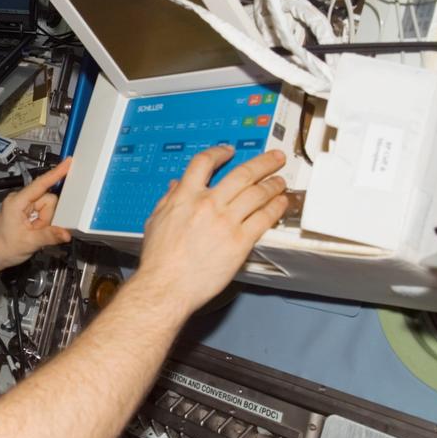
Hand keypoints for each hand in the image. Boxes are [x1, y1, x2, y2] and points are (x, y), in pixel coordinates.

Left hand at [0, 158, 73, 273]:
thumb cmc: (1, 248)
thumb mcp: (28, 243)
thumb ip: (49, 236)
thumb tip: (66, 233)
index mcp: (17, 202)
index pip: (41, 184)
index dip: (56, 173)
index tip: (68, 163)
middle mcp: (20, 200)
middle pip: (48, 200)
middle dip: (48, 217)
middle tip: (37, 230)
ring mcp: (23, 206)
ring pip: (48, 209)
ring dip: (45, 222)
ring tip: (33, 233)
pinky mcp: (26, 213)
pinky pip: (43, 214)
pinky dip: (42, 224)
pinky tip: (34, 232)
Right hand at [133, 147, 288, 316]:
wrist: (167, 285)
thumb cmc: (159, 260)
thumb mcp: (155, 221)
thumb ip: (169, 200)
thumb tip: (176, 187)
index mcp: (185, 197)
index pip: (204, 163)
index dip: (219, 153)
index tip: (229, 151)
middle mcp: (208, 204)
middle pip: (242, 174)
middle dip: (263, 162)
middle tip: (274, 158)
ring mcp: (226, 222)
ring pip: (257, 193)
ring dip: (273, 184)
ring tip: (280, 181)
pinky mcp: (240, 241)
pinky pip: (264, 218)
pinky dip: (276, 208)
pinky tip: (281, 203)